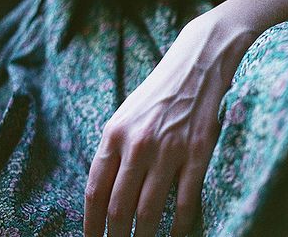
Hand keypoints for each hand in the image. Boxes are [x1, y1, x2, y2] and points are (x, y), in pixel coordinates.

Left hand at [83, 15, 254, 236]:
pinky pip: (185, 202)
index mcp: (114, 134)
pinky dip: (179, 227)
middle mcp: (138, 144)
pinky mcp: (197, 154)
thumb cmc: (157, 94)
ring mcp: (169, 150)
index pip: (95, 192)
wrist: (195, 67)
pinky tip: (175, 236)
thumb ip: (112, 152)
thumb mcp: (124, 115)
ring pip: (150, 210)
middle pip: (119, 208)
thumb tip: (104, 194)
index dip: (91, 225)